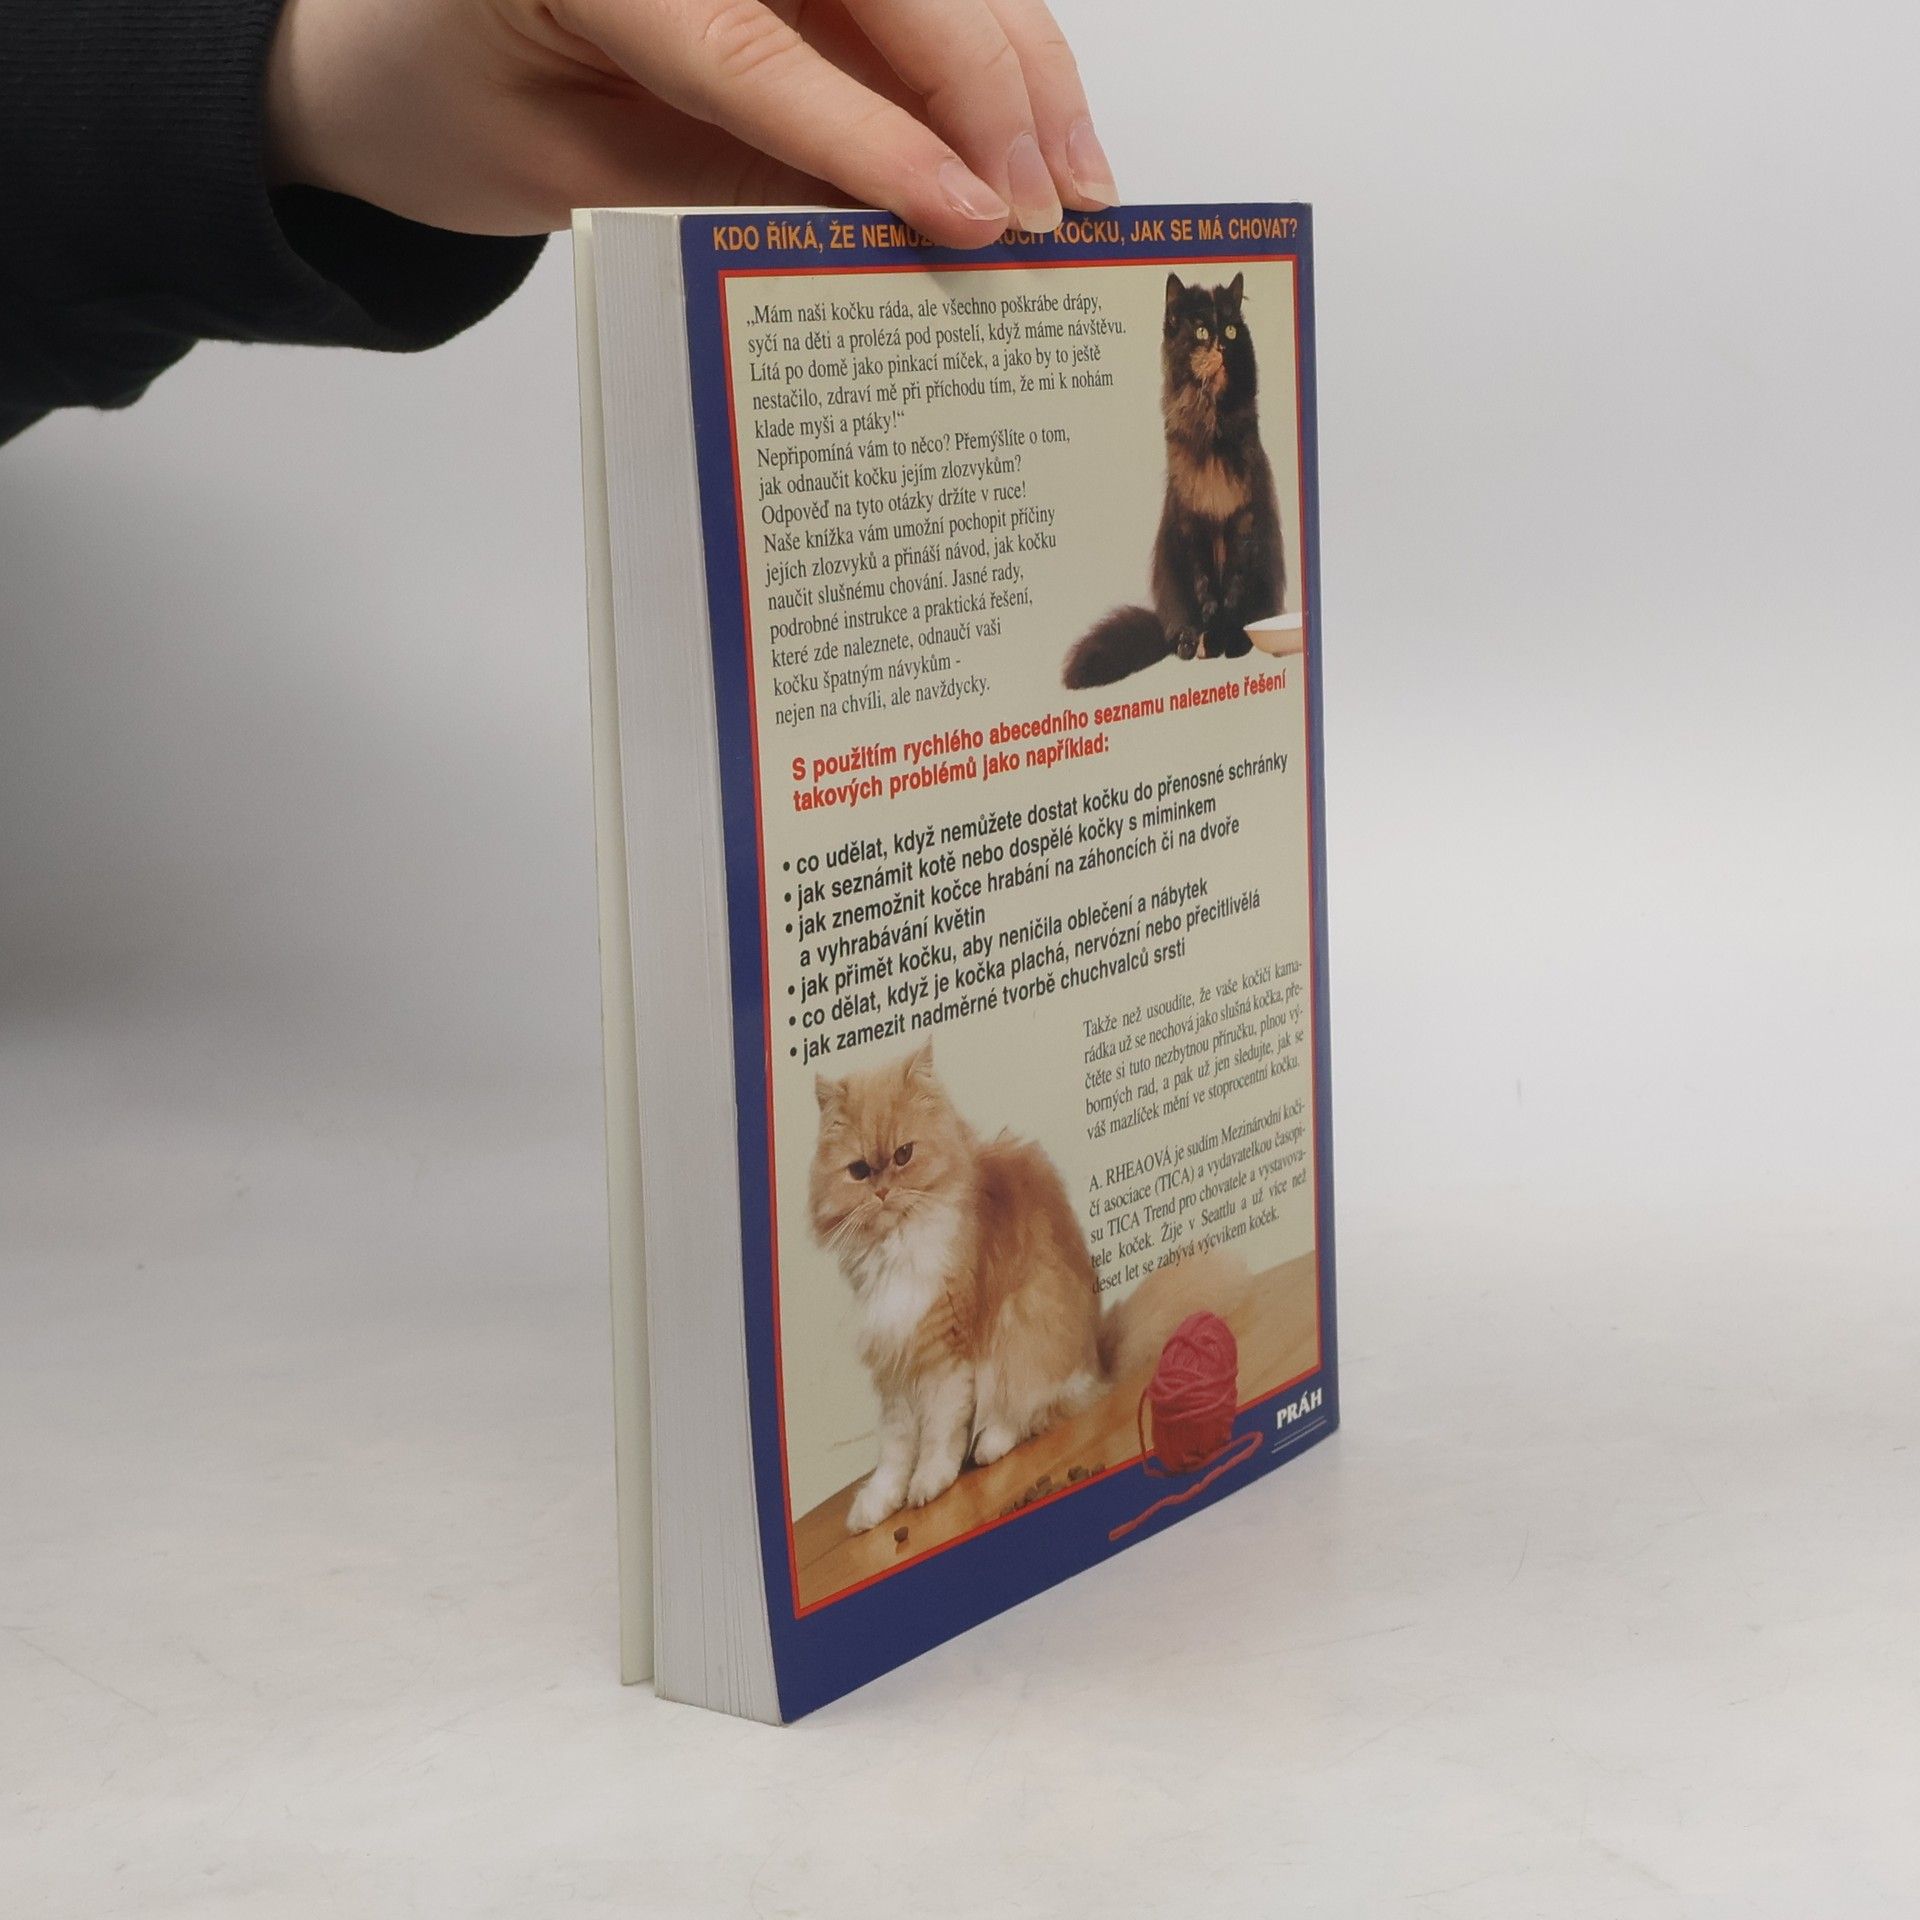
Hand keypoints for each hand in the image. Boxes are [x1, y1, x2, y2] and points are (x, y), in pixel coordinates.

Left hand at [265, 0, 1118, 248]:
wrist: (388, 46)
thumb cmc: (447, 105)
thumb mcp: (573, 175)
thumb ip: (724, 181)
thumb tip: (892, 220)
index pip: (755, 50)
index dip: (878, 138)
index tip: (974, 216)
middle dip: (986, 93)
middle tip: (1053, 207)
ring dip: (1019, 66)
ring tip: (1078, 175)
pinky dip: (990, 48)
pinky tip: (1041, 122)